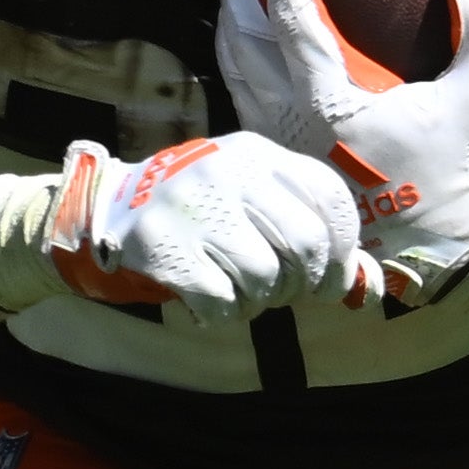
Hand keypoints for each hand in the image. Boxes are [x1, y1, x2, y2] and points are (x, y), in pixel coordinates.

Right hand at [37, 129, 366, 319]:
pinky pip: (222, 302)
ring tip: (239, 293)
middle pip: (304, 245)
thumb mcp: (249, 196)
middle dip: (303, 284)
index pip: (330, 200)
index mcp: (257, 153)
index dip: (342, 251)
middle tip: (284, 293)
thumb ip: (303, 226)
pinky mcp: (163, 247)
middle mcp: (228, 172)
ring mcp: (193, 208)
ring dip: (259, 302)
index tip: (327, 277)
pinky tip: (208, 301)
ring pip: (264, 279)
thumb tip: (364, 284)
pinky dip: (223, 315)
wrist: (104, 209)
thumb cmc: (198, 210)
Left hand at [211, 0, 468, 302]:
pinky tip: (248, 52)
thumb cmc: (462, 175)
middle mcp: (292, 130)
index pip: (293, 20)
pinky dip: (240, 68)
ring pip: (236, 77)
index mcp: (331, 109)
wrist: (447, 255)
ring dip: (232, 28)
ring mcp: (283, 152)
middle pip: (243, 44)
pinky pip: (246, 105)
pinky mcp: (286, 168)